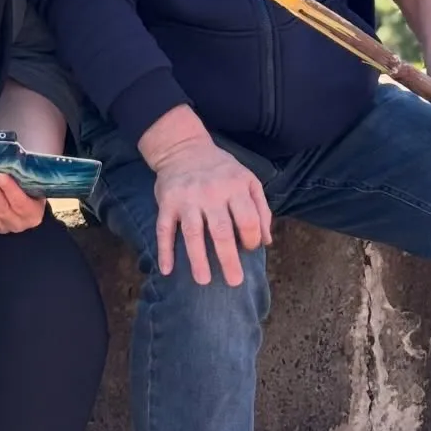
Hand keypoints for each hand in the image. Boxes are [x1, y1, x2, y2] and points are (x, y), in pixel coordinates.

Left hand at [0, 171, 46, 234]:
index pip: (20, 203)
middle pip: (1, 208)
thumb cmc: (30, 190)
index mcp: (32, 214)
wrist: (25, 207)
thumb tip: (11, 162)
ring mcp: (0, 226)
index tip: (0, 175)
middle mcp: (16, 223)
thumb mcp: (33, 185)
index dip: (10, 189)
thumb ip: (24, 178)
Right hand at [148, 135, 272, 286]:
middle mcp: (210, 192)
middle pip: (221, 230)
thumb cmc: (222, 169)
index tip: (248, 249)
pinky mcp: (167, 202)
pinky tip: (167, 269)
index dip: (251, 239)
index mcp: (235, 187)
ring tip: (203, 281)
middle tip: (235, 282)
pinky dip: (164, 249)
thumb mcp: (248, 180)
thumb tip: (266, 242)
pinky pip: (164, 228)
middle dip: (229, 259)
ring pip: (192, 232)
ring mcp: (187, 198)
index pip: (247, 220)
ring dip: (197, 258)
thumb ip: (261, 208)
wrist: (184, 147)